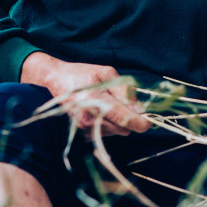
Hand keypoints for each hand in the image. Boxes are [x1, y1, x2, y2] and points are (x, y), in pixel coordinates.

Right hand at [21, 52, 150, 136]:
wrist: (56, 80)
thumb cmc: (82, 74)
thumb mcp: (106, 73)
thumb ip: (124, 91)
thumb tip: (140, 109)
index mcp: (95, 100)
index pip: (124, 118)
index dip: (140, 122)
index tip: (150, 122)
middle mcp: (89, 118)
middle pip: (122, 128)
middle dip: (131, 120)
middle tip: (129, 106)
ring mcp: (84, 127)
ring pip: (116, 132)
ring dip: (120, 122)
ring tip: (109, 104)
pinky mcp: (82, 132)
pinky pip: (106, 133)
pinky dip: (109, 124)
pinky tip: (101, 111)